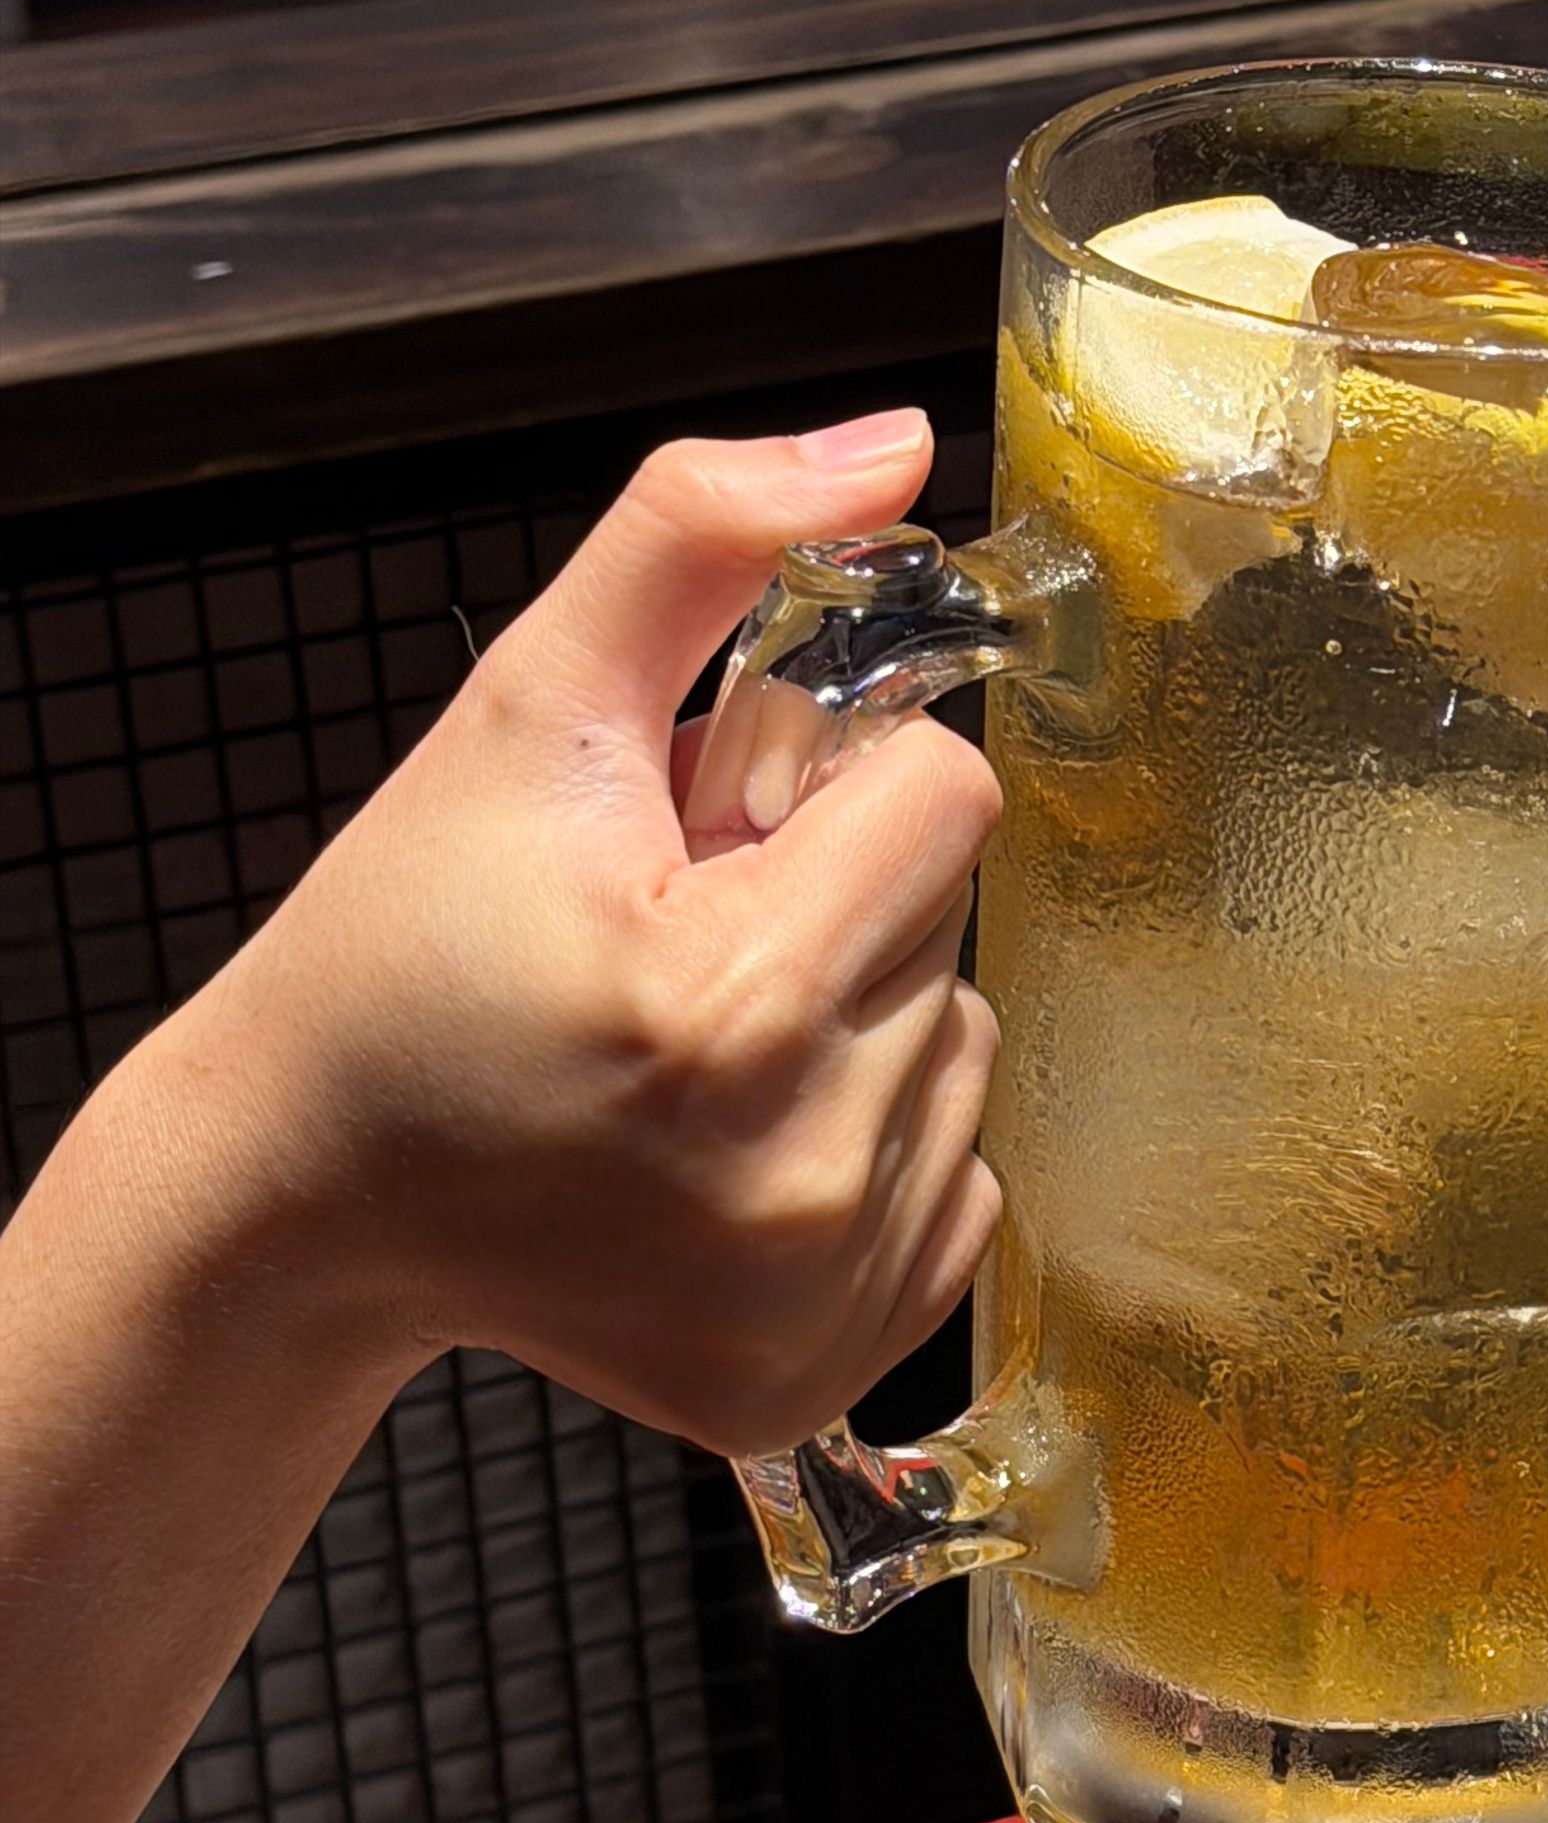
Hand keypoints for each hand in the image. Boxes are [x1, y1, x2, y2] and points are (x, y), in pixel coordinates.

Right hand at [147, 419, 1003, 1453]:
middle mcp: (793, 1172)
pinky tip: (725, 1143)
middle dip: (837, 904)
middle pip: (958, 932)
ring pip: (967, 1058)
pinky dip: (863, 1149)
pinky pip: (955, 1193)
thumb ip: (702, 544)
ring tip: (696, 1042)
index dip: (829, 784)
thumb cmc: (402, 947)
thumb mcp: (528, 710)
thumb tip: (891, 449)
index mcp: (733, 1006)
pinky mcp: (813, 1372)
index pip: (945, 797)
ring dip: (858, 1024)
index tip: (713, 830)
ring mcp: (809, 1294)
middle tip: (678, 937)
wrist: (305, 1182)